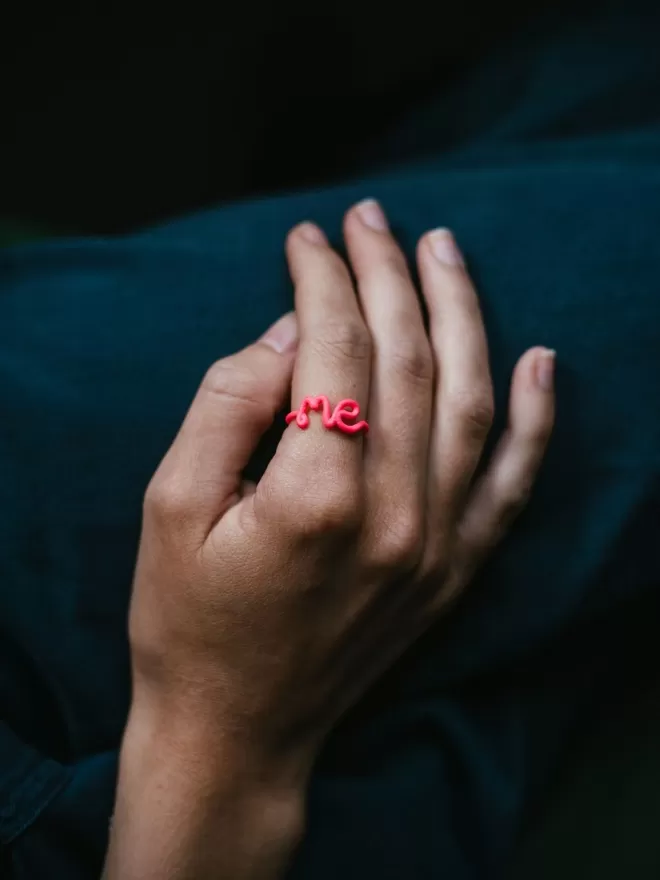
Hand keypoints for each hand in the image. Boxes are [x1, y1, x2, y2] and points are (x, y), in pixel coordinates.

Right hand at [106, 201, 554, 878]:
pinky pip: (514, 481)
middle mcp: (394, 518)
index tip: (306, 237)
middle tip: (369, 218)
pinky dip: (537, 417)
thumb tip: (291, 334)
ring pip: (470, 400)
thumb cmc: (187, 622)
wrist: (237, 733)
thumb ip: (227, 403)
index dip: (322, 280)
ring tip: (443, 250)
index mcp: (315, 499)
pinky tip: (542, 358)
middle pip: (407, 360)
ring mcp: (437, 547)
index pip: (336, 351)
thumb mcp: (169, 506)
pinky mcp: (455, 571)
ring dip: (460, 314)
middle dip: (387, 275)